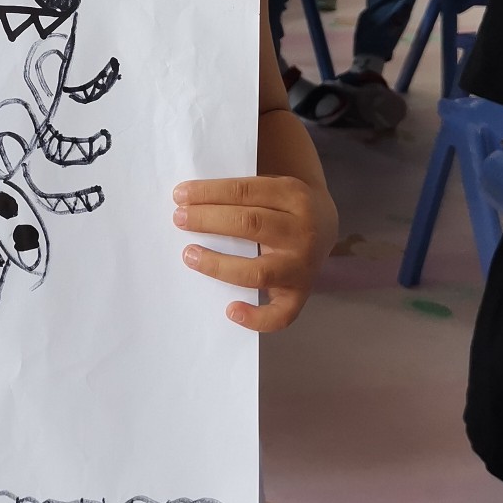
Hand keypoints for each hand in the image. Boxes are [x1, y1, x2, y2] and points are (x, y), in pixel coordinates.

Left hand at [172, 174, 335, 331]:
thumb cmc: (280, 203)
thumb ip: (240, 190)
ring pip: (258, 270)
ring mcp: (303, 266)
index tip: (179, 195)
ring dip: (218, 264)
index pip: (244, 191)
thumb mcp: (271, 184)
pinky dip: (256, 318)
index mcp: (293, 194)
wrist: (324, 223)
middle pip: (250, 224)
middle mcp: (303, 230)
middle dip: (208, 220)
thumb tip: (189, 197)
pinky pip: (281, 314)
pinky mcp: (300, 294)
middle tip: (178, 219)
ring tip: (189, 254)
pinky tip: (230, 310)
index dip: (209, 193)